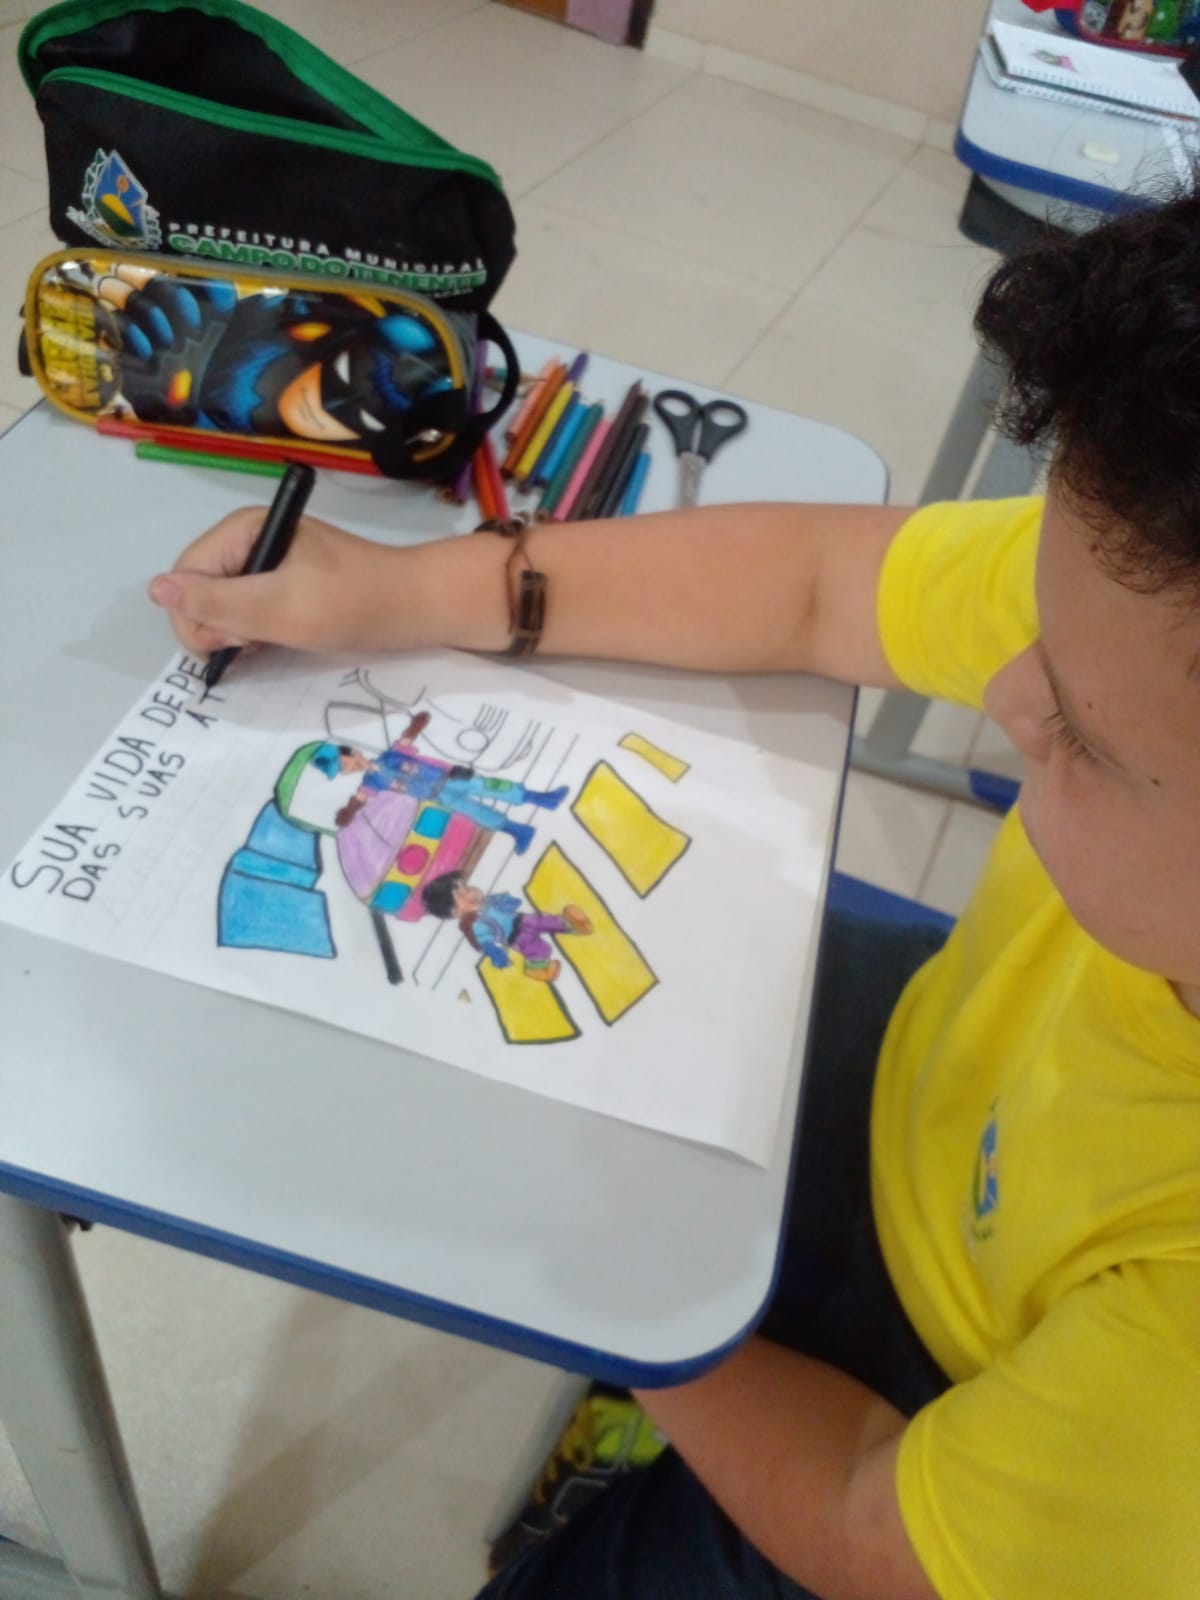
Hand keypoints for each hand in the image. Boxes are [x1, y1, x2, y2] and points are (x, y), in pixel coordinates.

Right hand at [148, 507, 406, 656]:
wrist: (415, 607)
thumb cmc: (351, 604)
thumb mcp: (279, 607)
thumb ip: (217, 601)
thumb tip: (155, 589)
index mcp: (244, 529)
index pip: (184, 576)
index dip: (195, 616)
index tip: (231, 643)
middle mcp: (249, 539)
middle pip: (198, 590)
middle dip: (218, 625)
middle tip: (259, 641)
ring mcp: (265, 562)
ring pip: (221, 606)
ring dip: (237, 632)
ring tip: (272, 639)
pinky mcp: (282, 584)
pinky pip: (245, 610)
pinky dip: (253, 631)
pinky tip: (276, 640)